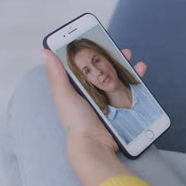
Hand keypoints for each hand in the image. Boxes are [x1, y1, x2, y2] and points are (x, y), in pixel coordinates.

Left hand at [40, 48, 145, 185]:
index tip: (99, 40)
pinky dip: (138, 81)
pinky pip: (133, 92)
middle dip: (115, 58)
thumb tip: (45, 51)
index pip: (86, 65)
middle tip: (122, 51)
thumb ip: (57, 74)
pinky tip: (141, 74)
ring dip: (129, 68)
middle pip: (107, 70)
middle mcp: (95, 94)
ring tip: (134, 61)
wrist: (95, 145)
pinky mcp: (124, 108)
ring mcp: (111, 101)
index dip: (93, 52)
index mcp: (79, 89)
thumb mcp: (63, 95)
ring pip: (122, 79)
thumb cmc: (76, 122)